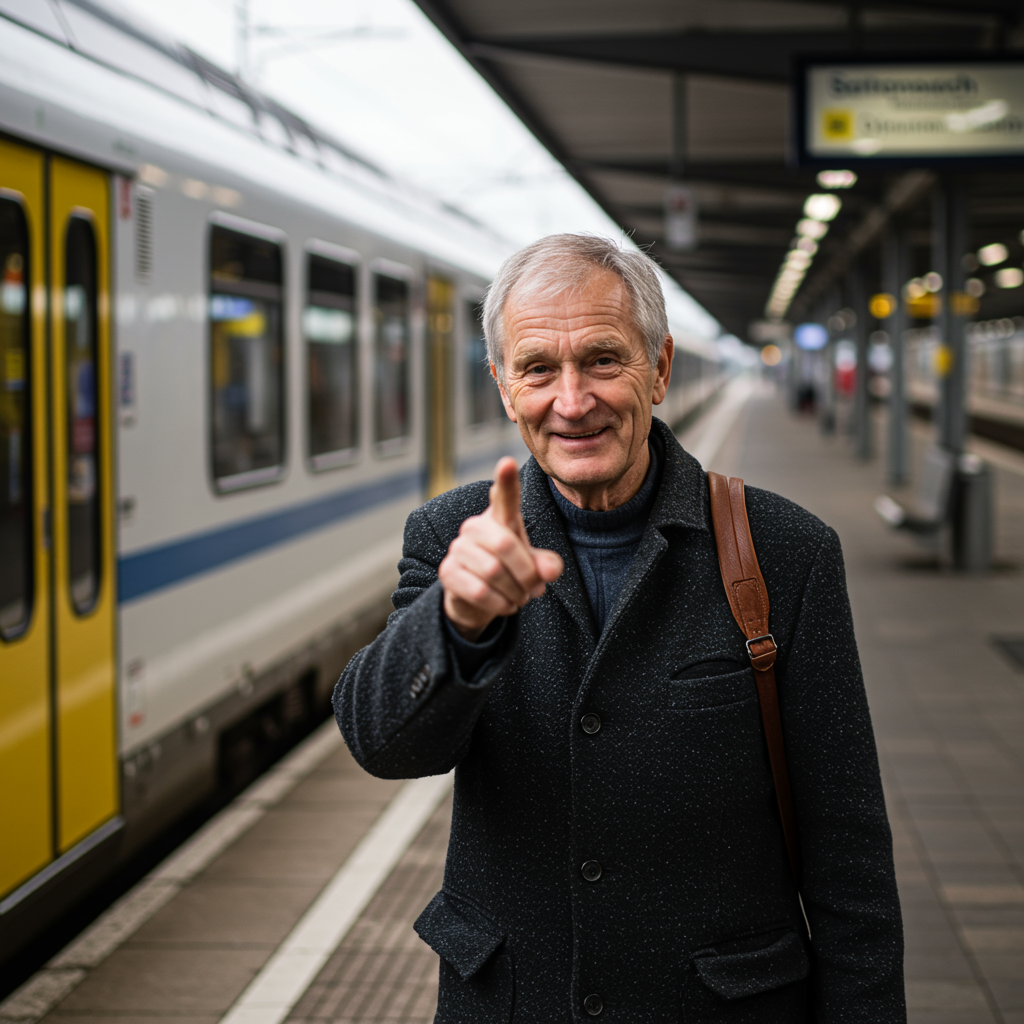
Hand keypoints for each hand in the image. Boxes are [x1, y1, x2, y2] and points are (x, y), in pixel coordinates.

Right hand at [439, 457, 563, 640]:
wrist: (478, 599)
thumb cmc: (511, 571)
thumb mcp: (534, 567)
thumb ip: (547, 565)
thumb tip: (549, 571)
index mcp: (501, 518)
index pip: (504, 497)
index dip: (506, 481)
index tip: (506, 462)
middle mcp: (475, 526)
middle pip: (505, 545)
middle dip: (526, 574)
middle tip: (535, 590)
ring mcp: (458, 548)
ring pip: (493, 572)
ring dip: (515, 593)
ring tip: (520, 599)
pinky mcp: (447, 572)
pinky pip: (479, 591)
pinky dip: (500, 604)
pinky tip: (506, 605)